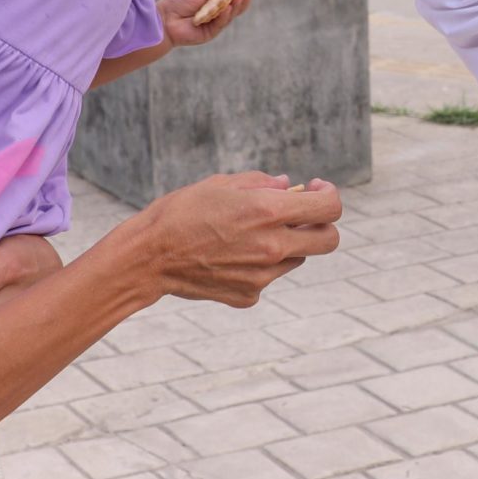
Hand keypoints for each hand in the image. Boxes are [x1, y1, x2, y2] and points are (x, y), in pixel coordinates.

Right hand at [134, 172, 343, 307]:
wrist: (148, 257)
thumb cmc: (181, 212)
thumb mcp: (221, 184)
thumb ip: (262, 183)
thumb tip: (288, 186)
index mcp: (268, 213)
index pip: (329, 207)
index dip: (329, 193)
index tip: (316, 188)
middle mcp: (272, 247)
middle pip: (329, 241)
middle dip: (323, 225)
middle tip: (302, 214)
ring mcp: (263, 276)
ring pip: (297, 259)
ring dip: (287, 244)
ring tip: (248, 233)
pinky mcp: (249, 295)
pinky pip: (269, 277)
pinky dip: (260, 265)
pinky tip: (229, 256)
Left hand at [160, 0, 253, 46]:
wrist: (162, 20)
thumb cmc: (177, 4)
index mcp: (214, 2)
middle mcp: (217, 13)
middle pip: (235, 7)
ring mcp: (214, 23)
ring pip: (230, 15)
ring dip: (235, 5)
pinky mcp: (209, 33)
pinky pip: (220, 24)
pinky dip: (224, 15)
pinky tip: (227, 8)